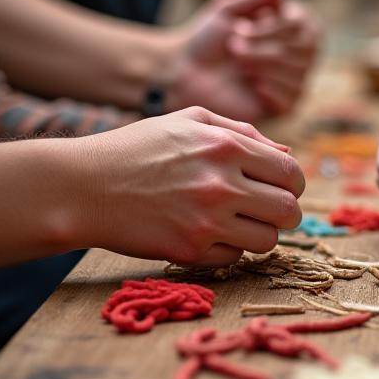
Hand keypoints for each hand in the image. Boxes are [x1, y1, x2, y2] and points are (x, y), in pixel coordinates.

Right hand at [79, 107, 304, 265]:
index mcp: (226, 146)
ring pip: (268, 240)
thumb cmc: (139, 148)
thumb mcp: (190, 120)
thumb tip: (287, 153)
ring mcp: (206, 221)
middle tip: (268, 210)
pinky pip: (235, 257)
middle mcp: (222, 184)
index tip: (282, 188)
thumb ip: (243, 131)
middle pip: (289, 211)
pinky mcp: (190, 250)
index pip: (291, 173)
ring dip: (260, 233)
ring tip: (238, 222)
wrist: (85, 186)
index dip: (293, 183)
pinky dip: (228, 248)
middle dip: (286, 212)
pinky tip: (208, 233)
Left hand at [165, 0, 318, 120]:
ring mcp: (293, 80)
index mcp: (289, 27)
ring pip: (298, 71)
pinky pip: (292, 96)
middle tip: (233, 46)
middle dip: (265, 46)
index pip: (303, 25)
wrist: (185, 73)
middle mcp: (298, 53)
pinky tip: (251, 84)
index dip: (273, 27)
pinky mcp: (285, 106)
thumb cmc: (206, 40)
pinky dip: (270, 87)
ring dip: (263, 65)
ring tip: (237, 64)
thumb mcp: (227, 9)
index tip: (239, 27)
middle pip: (304, 49)